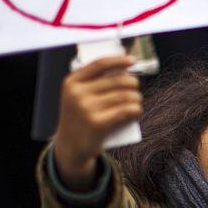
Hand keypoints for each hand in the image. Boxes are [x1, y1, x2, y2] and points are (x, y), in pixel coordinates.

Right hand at [53, 55, 142, 190]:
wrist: (70, 147)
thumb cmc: (80, 118)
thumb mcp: (76, 96)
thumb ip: (93, 82)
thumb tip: (124, 67)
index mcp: (72, 82)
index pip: (99, 64)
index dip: (118, 60)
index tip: (132, 60)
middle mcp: (77, 93)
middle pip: (117, 81)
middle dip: (132, 84)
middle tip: (135, 90)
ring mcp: (87, 109)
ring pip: (125, 96)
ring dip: (136, 98)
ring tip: (136, 102)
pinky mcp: (98, 124)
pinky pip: (126, 110)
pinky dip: (136, 110)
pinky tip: (137, 111)